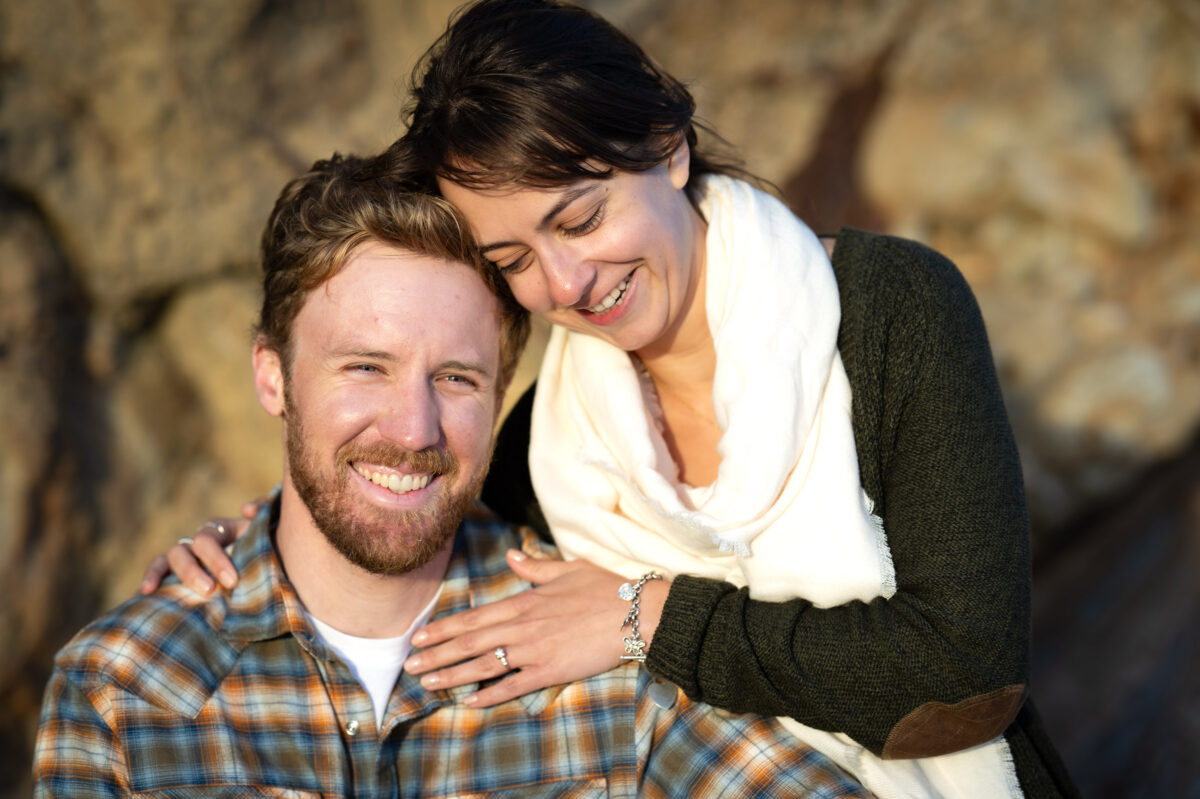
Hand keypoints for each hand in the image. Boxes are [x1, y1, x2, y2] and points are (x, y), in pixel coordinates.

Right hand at [139, 497, 263, 594]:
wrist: (269, 564)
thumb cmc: (269, 547)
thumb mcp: (270, 530)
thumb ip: (266, 512)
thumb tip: (246, 509)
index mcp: (221, 530)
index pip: (207, 539)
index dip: (215, 559)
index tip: (230, 582)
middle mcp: (200, 541)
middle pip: (185, 550)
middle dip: (193, 572)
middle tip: (210, 591)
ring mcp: (189, 556)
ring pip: (170, 560)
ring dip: (168, 576)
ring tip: (168, 596)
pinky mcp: (180, 573)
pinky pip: (159, 572)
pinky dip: (150, 579)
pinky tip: (142, 595)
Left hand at [403, 551, 669, 706]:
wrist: (635, 613)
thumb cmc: (605, 589)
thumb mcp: (568, 569)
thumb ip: (535, 567)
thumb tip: (514, 556)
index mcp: (524, 601)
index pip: (475, 617)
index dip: (445, 628)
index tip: (421, 636)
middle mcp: (522, 626)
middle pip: (470, 642)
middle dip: (437, 654)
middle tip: (410, 665)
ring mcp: (534, 650)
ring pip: (483, 664)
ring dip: (452, 674)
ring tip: (427, 682)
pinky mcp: (550, 670)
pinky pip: (513, 685)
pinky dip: (490, 694)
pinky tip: (470, 701)